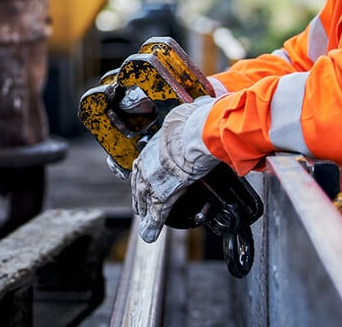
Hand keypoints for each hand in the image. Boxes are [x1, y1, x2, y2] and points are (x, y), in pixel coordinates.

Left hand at [131, 95, 219, 241]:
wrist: (199, 132)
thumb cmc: (196, 120)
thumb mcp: (188, 116)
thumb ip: (190, 118)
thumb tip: (202, 106)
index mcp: (153, 143)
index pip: (142, 162)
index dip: (142, 174)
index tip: (141, 181)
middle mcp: (148, 161)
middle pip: (138, 182)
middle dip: (139, 196)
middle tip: (140, 208)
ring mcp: (153, 178)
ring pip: (144, 199)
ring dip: (145, 212)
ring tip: (146, 225)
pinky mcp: (163, 194)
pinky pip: (157, 213)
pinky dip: (153, 224)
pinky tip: (151, 234)